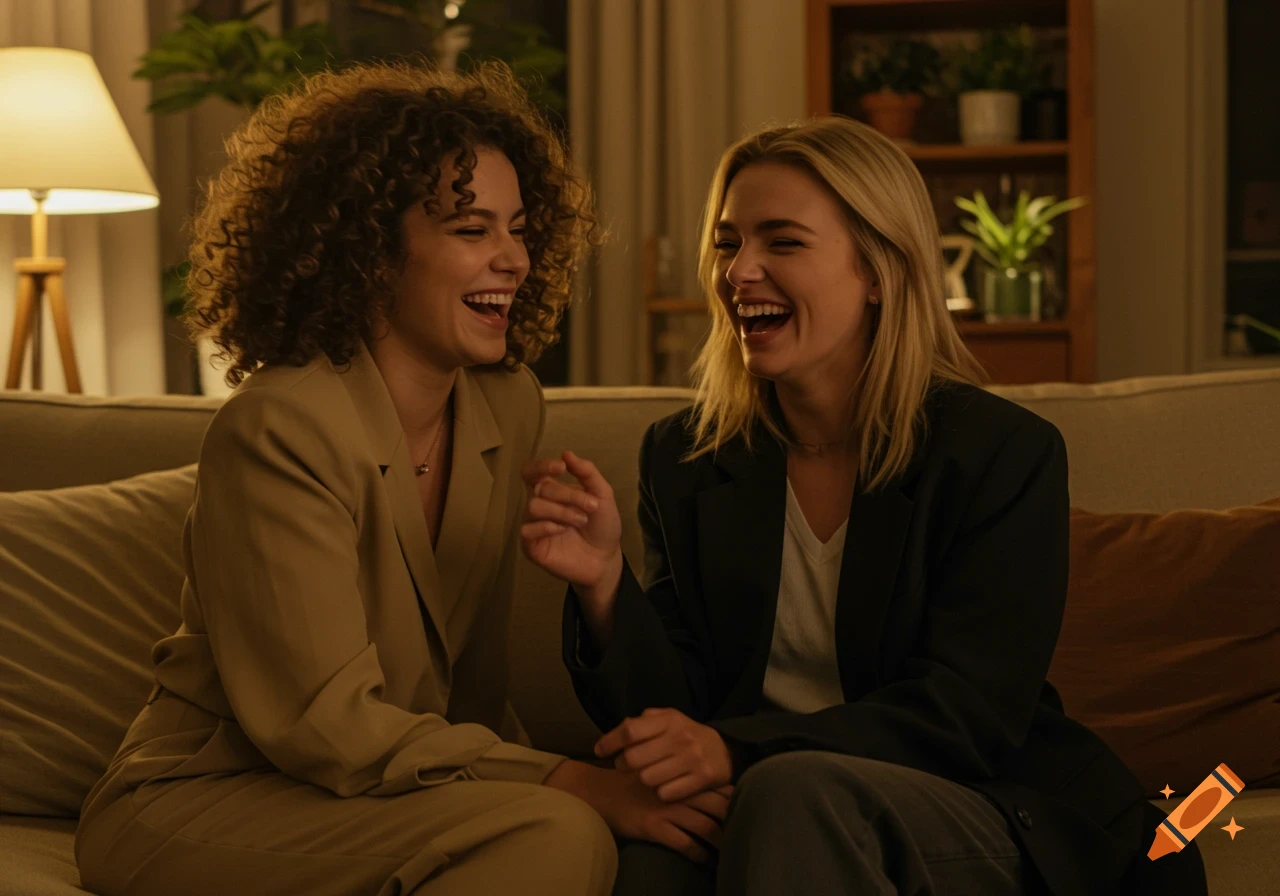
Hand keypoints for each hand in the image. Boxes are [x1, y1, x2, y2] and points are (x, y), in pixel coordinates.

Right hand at [520, 451, 623, 599]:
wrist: (606, 558)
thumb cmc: (602, 525)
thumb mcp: (602, 495)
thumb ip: (587, 473)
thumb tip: (566, 453)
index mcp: (552, 491)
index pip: (532, 472)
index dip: (541, 466)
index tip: (560, 467)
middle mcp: (539, 505)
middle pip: (540, 488)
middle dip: (568, 495)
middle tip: (591, 506)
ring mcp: (533, 525)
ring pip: (533, 506)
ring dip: (562, 511)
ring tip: (581, 521)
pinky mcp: (531, 546)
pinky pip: (526, 530)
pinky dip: (546, 527)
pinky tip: (562, 531)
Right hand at [544, 760, 732, 862]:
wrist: (599, 792)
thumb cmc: (627, 782)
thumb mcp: (654, 770)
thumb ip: (675, 772)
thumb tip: (700, 783)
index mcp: (679, 776)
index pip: (715, 786)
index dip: (733, 798)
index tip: (747, 808)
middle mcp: (677, 791)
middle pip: (717, 806)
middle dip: (734, 820)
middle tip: (746, 833)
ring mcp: (666, 809)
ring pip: (705, 826)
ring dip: (720, 841)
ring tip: (729, 852)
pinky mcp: (654, 826)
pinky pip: (683, 843)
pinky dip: (698, 853)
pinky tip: (704, 860)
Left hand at [595, 708, 734, 802]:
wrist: (725, 750)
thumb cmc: (686, 735)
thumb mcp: (668, 719)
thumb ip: (643, 722)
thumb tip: (617, 733)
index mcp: (669, 720)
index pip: (630, 731)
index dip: (610, 742)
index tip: (600, 751)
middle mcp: (681, 737)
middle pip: (634, 758)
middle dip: (622, 765)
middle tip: (624, 766)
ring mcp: (692, 759)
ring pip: (647, 779)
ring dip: (643, 780)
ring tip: (647, 776)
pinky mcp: (702, 779)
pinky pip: (666, 793)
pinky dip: (661, 793)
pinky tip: (665, 786)